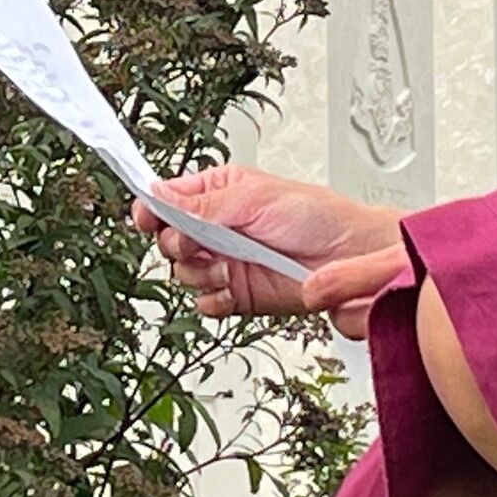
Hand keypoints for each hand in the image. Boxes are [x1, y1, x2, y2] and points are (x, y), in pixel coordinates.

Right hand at [133, 165, 411, 333]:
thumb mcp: (255, 198)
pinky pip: (205, 303)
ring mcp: (224, 262)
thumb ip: (204, 204)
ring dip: (200, 273)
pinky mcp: (235, 294)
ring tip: (227, 266)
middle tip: (198, 244)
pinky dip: (214, 299)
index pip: (167, 199)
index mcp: (217, 193)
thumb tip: (160, 196)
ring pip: (182, 274)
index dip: (152, 208)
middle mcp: (216, 228)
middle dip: (178, 244)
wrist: (350, 256)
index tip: (146, 216)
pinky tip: (232, 288)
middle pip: (167, 240)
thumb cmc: (317, 215)